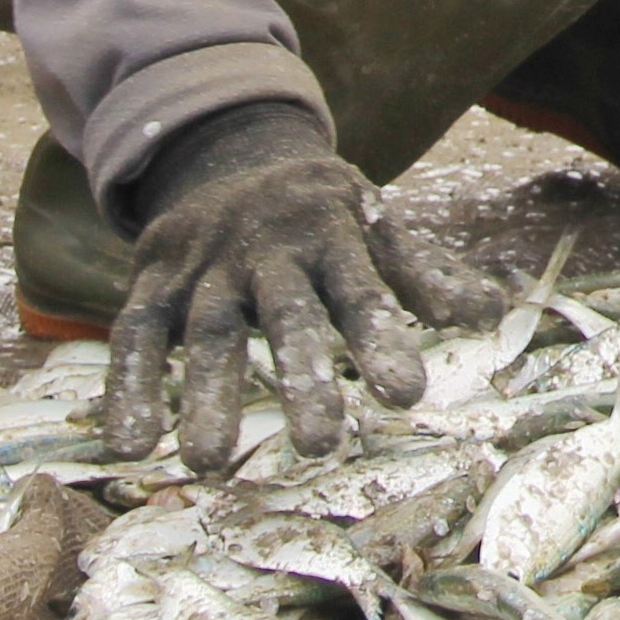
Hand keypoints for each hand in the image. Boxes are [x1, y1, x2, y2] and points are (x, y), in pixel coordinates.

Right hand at [102, 98, 496, 474]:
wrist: (227, 153)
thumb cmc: (319, 216)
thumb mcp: (375, 230)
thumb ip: (425, 276)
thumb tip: (492, 313)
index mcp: (333, 235)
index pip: (362, 291)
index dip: (383, 341)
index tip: (406, 396)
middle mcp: (268, 250)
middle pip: (286, 314)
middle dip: (303, 377)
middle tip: (322, 446)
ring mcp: (206, 265)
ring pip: (207, 329)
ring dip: (207, 394)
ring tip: (211, 465)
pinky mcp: (153, 280)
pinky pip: (134, 333)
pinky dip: (127, 387)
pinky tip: (129, 448)